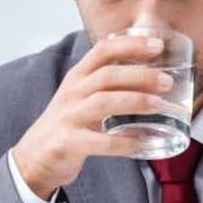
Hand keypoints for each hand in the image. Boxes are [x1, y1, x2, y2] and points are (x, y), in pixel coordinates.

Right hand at [11, 33, 175, 199]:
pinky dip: (125, 142)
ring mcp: (69, 117)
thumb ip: (107, 84)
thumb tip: (152, 76)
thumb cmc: (67, 124)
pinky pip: (101, 141)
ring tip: (160, 105)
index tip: (157, 46)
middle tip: (168, 81)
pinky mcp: (69, 143)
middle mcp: (72, 93)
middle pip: (107, 75)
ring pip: (104, 102)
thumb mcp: (80, 96)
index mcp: (77, 77)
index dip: (130, 45)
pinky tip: (143, 142)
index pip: (102, 50)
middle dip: (140, 75)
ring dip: (136, 101)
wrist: (34, 157)